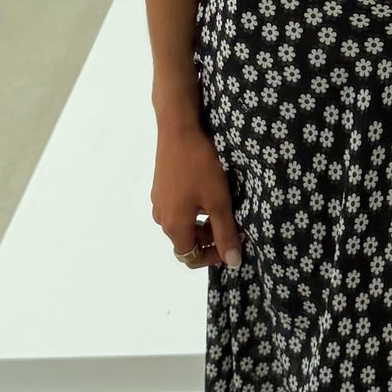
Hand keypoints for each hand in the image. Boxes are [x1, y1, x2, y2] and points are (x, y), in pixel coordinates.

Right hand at [152, 119, 243, 270]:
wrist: (179, 129)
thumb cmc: (200, 166)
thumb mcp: (219, 201)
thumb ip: (225, 234)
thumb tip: (233, 263)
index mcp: (174, 226)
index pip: (191, 257)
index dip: (213, 256)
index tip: (233, 243)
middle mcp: (161, 218)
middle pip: (187, 240)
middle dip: (210, 238)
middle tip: (233, 222)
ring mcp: (159, 201)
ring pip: (183, 223)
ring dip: (203, 222)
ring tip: (223, 205)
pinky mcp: (160, 186)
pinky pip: (178, 208)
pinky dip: (194, 208)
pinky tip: (208, 190)